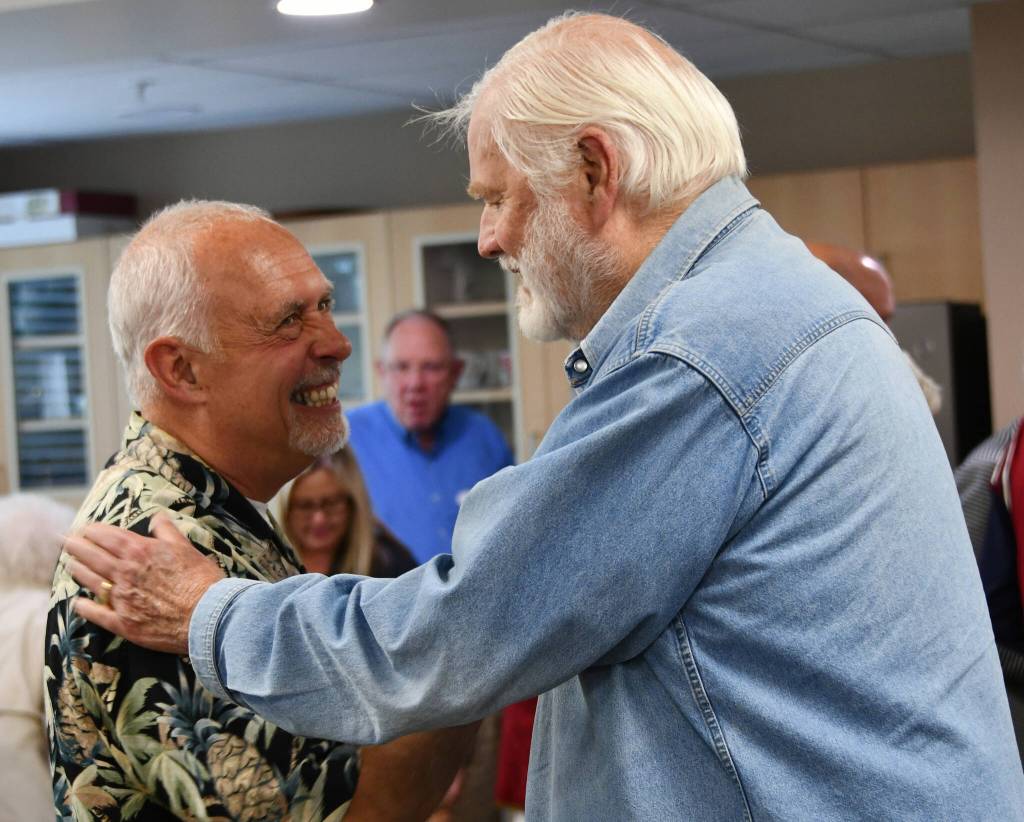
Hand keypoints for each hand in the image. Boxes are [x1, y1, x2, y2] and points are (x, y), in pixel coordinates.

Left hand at [65, 514, 224, 654]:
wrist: (208, 615)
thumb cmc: (201, 579)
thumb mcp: (186, 547)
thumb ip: (167, 531)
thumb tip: (157, 518)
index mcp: (140, 552)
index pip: (108, 536)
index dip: (94, 530)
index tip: (85, 527)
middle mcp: (125, 573)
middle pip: (93, 556)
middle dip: (77, 546)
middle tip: (64, 540)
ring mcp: (121, 599)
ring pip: (91, 581)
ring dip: (78, 570)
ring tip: (69, 563)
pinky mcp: (124, 623)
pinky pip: (97, 614)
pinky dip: (85, 607)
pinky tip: (78, 603)